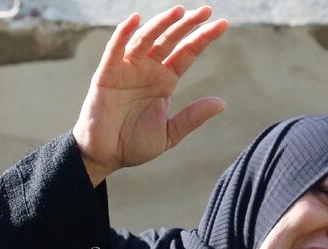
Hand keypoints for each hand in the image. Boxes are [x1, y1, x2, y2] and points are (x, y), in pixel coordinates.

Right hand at [73, 5, 227, 185]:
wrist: (106, 155)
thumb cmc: (134, 144)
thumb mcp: (170, 133)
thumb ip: (192, 117)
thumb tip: (222, 103)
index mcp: (165, 81)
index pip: (187, 53)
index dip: (203, 38)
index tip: (222, 24)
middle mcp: (148, 70)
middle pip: (170, 40)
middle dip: (187, 24)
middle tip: (206, 10)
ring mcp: (127, 69)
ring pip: (146, 39)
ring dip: (161, 24)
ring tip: (180, 11)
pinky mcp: (107, 74)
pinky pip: (115, 50)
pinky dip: (124, 34)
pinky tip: (136, 20)